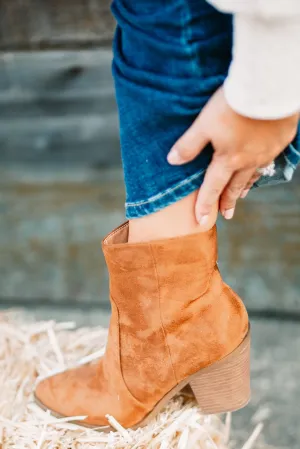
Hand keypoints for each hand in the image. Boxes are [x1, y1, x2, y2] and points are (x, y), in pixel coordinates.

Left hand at [167, 87, 298, 222]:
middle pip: (235, 186)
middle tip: (226, 215)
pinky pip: (268, 161)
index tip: (201, 220)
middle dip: (228, 202)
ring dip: (244, 187)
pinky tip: (260, 167)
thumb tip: (172, 161)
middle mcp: (249, 161)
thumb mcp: (204, 124)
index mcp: (229, 160)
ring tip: (241, 195)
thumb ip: (189, 145)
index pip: (213, 188)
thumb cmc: (234, 105)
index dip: (205, 205)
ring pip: (253, 175)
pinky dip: (260, 169)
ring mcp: (267, 152)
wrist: (269, 87)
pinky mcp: (280, 139)